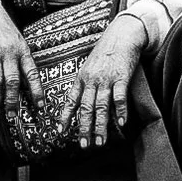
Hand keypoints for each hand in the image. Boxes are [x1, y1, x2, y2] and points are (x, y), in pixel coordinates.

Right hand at [0, 0, 40, 125]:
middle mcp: (8, 52)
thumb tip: (28, 85)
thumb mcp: (19, 41)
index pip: (32, 74)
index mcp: (22, 50)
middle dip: (12, 100)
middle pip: (12, 81)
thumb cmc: (4, 30)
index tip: (40, 107)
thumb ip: (22, 60)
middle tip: (12, 115)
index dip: (37, 91)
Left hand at [67, 15, 147, 147]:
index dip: (65, 117)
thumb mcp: (89, 66)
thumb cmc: (106, 52)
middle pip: (85, 108)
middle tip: (84, 145)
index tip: (60, 131)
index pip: (71, 101)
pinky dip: (120, 111)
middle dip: (84, 128)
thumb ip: (85, 83)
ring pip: (101, 106)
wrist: (121, 35)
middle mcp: (91, 80)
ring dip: (100, 126)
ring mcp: (106, 79)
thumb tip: (81, 100)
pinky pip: (119, 97)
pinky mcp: (121, 77)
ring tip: (100, 141)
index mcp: (82, 78)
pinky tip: (121, 123)